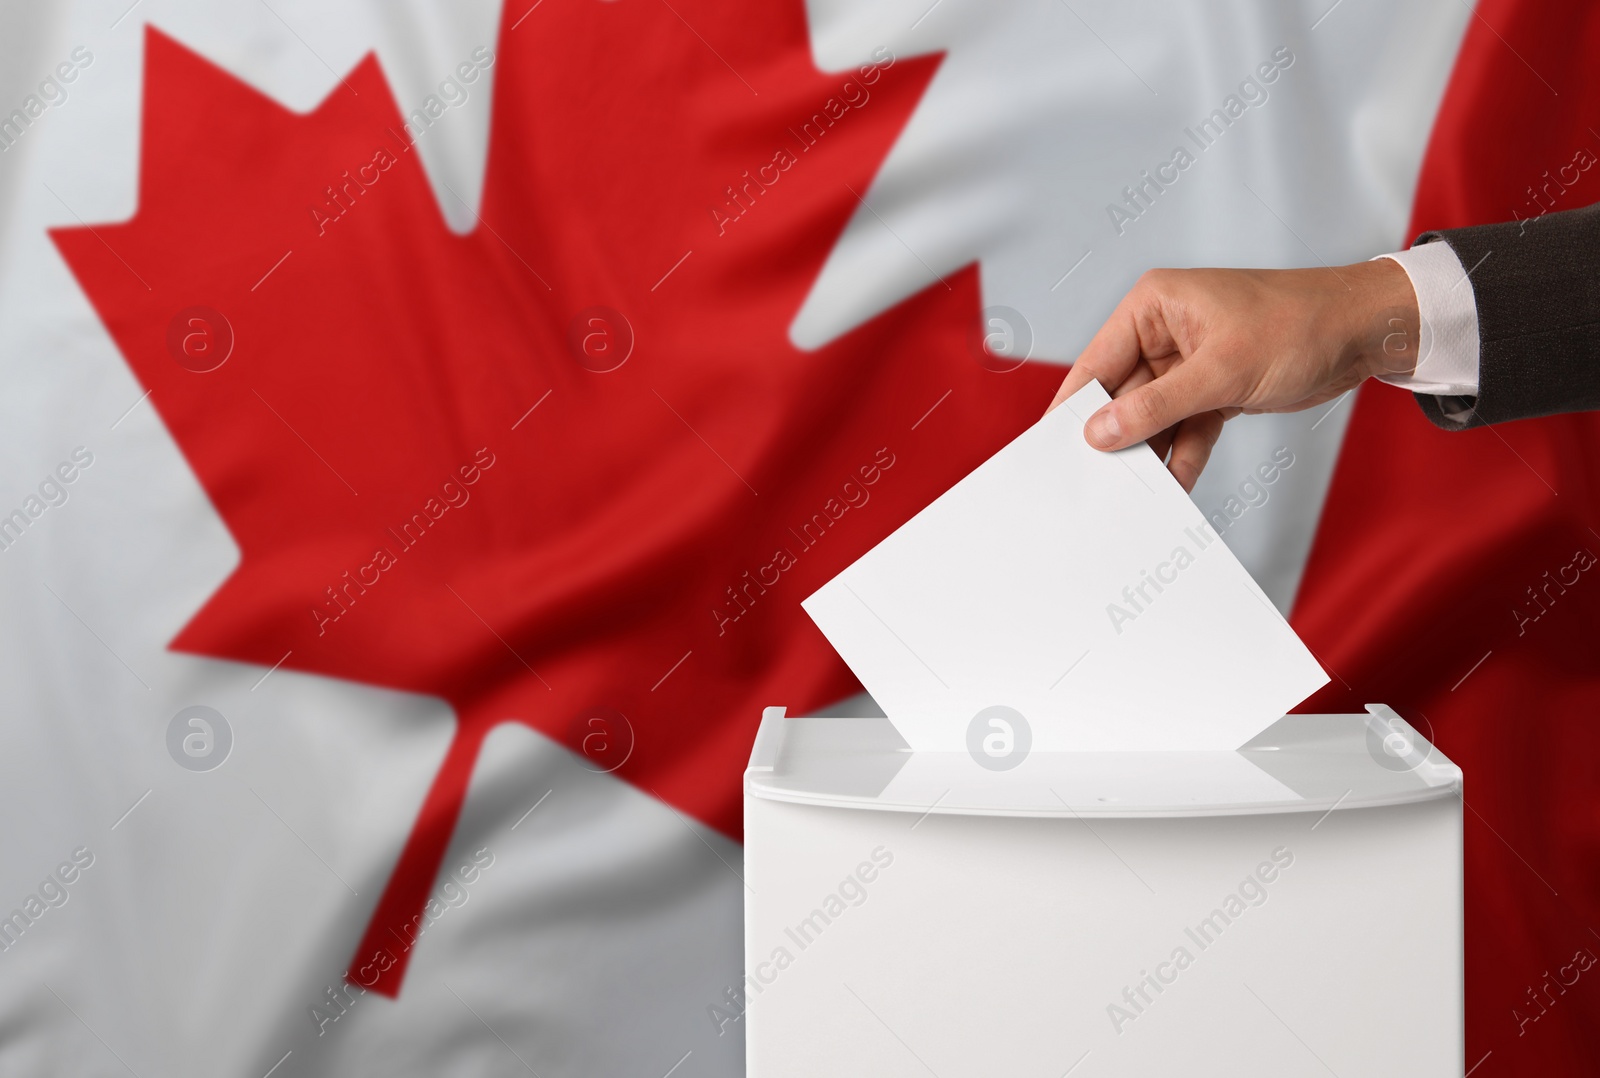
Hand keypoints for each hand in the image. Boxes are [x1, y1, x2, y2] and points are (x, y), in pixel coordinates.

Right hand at [1046, 259, 1419, 490]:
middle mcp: (1164, 332)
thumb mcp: (1220, 370)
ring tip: (1135, 490)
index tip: (1052, 444)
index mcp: (1154, 306)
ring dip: (1151, 451)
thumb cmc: (1299, 323)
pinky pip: (1186, 428)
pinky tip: (1176, 484)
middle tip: (1096, 478)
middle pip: (1122, 394)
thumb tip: (1101, 432)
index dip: (1075, 405)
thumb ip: (1156, 406)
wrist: (1364, 331)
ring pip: (1153, 417)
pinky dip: (1183, 454)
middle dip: (1116, 436)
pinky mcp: (1214, 389)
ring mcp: (1189, 363)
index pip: (1097, 361)